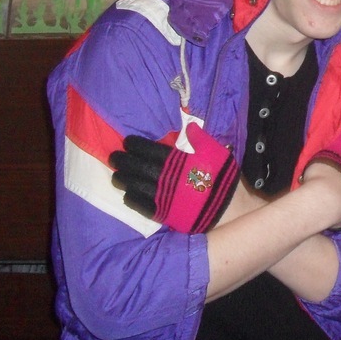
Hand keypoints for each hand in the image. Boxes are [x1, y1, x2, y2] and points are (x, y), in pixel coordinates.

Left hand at [110, 124, 238, 233]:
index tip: (127, 141)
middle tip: (113, 156)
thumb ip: (201, 139)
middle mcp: (165, 177)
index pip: (150, 149)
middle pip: (138, 167)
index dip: (136, 145)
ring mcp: (162, 196)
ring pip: (136, 186)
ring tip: (115, 175)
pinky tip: (127, 195)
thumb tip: (190, 126)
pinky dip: (132, 199)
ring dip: (124, 180)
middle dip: (123, 161)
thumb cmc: (221, 175)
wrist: (227, 207)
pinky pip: (142, 205)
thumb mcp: (216, 152)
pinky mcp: (163, 213)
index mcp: (177, 160)